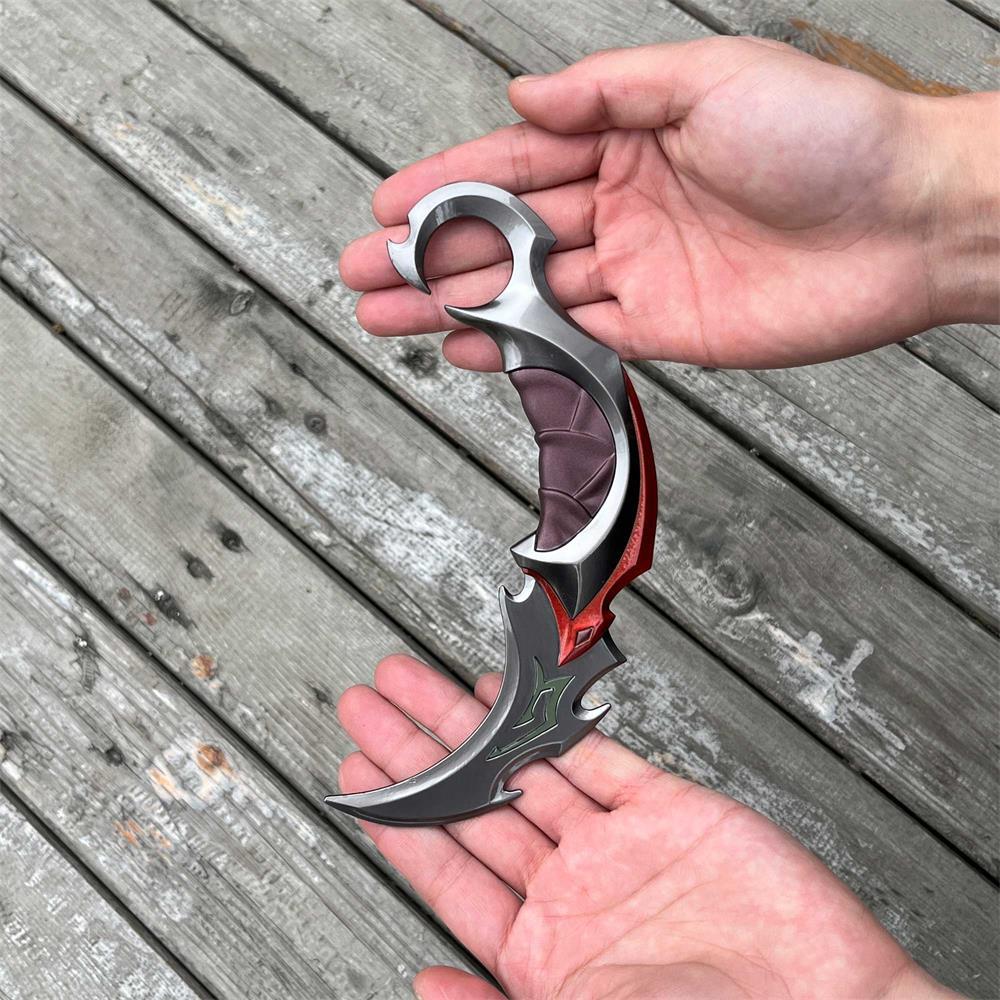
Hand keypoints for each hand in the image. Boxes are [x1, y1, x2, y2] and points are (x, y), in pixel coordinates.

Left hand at [336, 655, 952, 998]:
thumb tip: (423, 986)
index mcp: (541, 954)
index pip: (447, 870)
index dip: (399, 816)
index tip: (359, 775)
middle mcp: (572, 893)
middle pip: (473, 802)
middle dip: (419, 750)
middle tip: (370, 704)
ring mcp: (618, 847)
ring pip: (522, 765)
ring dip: (470, 723)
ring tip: (417, 683)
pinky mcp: (668, 811)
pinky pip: (595, 756)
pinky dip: (551, 723)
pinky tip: (507, 694)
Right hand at [340, 37, 997, 369]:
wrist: (907, 221)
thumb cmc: (828, 135)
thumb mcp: (709, 78)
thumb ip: (608, 90)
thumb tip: (523, 94)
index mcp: (628, 138)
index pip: (515, 160)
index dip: (445, 182)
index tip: (386, 202)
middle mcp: (623, 205)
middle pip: (505, 232)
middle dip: (429, 253)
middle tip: (364, 271)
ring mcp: (637, 270)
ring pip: (524, 289)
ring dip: (454, 304)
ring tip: (389, 315)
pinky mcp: (660, 329)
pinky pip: (572, 337)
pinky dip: (517, 344)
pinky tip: (467, 347)